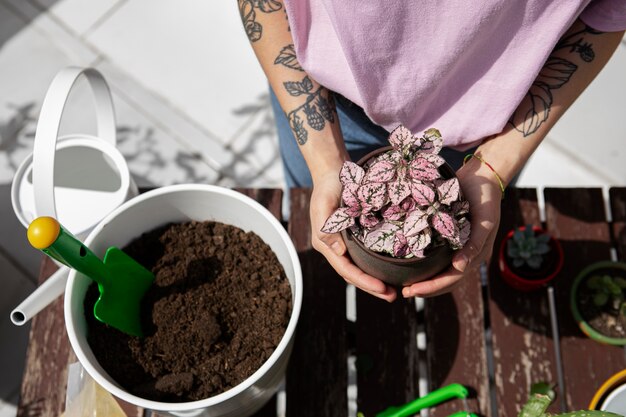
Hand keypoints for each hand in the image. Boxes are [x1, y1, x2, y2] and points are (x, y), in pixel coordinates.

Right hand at [310, 170, 397, 301]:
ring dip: (377, 281)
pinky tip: (394, 269)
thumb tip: (338, 251)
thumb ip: (326, 227)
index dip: (364, 282)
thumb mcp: (324, 203)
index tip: (383, 288)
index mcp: (326, 244)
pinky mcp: (356, 237)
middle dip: (373, 288)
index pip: (346, 270)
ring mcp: (346, 243)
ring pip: (361, 268)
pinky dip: (379, 266)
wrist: (333, 172)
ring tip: (396, 289)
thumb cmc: (328, 187)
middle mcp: (336, 248)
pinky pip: (367, 256)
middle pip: (354, 275)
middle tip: (393, 296)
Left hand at [402, 157, 501, 297]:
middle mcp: (465, 253)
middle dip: (425, 288)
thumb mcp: (485, 220)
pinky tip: (406, 261)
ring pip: (439, 268)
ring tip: (403, 282)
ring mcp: (456, 244)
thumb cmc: (486, 197)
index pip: (453, 278)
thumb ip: (475, 244)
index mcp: (476, 254)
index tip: (412, 290)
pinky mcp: (446, 234)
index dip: (433, 287)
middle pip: (445, 279)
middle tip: (404, 292)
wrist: (483, 175)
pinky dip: (422, 260)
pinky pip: (434, 252)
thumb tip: (460, 267)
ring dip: (423, 277)